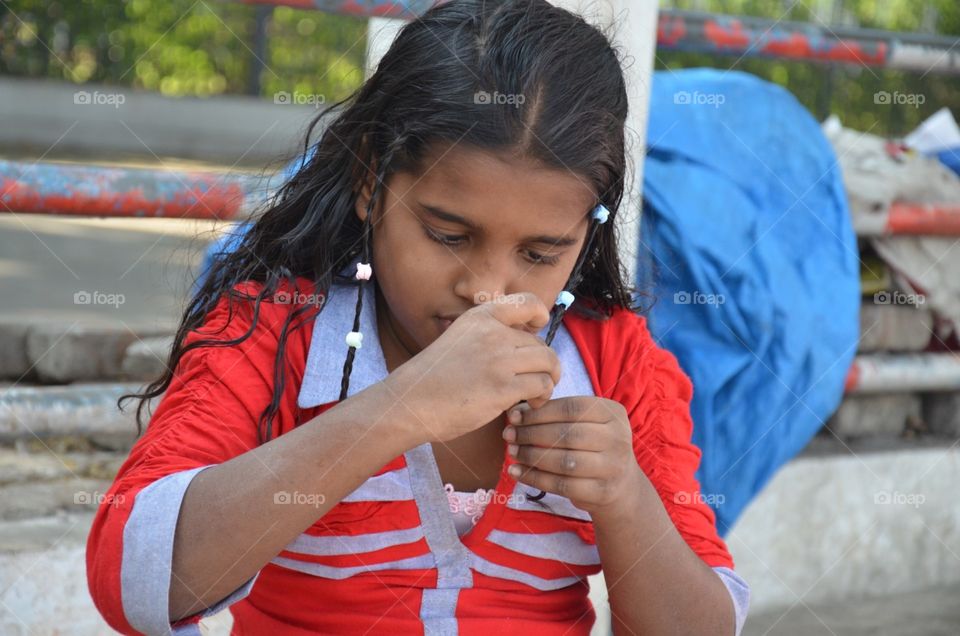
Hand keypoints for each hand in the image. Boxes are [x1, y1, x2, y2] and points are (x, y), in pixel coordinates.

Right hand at [387, 292, 561, 443]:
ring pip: (548, 362)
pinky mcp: (503, 387)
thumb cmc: (434, 378)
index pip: (527, 301)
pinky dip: (542, 397)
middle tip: (535, 380)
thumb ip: (488, 335)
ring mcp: (499, 360)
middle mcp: (493, 334)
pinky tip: (529, 404)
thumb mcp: (459, 339)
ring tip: (536, 395)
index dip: (539, 314)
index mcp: (480, 318)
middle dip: (544, 363)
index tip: (537, 330)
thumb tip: (524, 340)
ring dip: (549, 380)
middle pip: (541, 343)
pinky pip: (542, 385)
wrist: (411, 402)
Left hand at [502, 396, 641, 515]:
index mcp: (613, 413)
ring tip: (513, 452)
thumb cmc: (593, 446)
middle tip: (509, 435)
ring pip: (564, 461)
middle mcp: (618, 438)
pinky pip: (562, 485)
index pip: (571, 408)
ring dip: (532, 456)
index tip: (514, 416)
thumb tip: (516, 411)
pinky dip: (535, 478)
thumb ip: (556, 414)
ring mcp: (613, 467)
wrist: (621, 484)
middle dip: (532, 434)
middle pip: (567, 434)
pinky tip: (517, 472)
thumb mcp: (585, 423)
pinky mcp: (602, 492)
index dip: (539, 412)